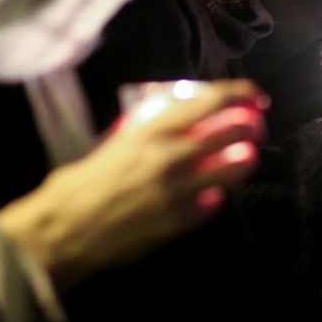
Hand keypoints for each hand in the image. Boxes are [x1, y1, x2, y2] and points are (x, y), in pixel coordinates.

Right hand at [0, 79, 267, 290]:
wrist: (68, 228)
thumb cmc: (81, 181)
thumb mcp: (116, 143)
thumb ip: (146, 134)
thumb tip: (168, 127)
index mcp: (154, 130)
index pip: (212, 100)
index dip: (240, 93)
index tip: (254, 95)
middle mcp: (174, 156)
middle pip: (232, 132)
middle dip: (249, 127)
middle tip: (251, 128)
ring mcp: (181, 191)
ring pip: (233, 170)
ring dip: (243, 162)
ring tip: (243, 160)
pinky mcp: (181, 222)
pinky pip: (211, 205)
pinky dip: (213, 197)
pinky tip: (210, 196)